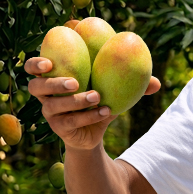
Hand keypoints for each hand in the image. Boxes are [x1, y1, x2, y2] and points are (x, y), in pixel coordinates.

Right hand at [25, 57, 161, 150]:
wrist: (95, 131)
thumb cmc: (101, 100)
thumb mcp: (113, 88)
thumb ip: (132, 82)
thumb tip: (157, 82)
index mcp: (53, 77)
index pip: (33, 67)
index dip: (35, 64)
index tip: (49, 62)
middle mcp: (46, 95)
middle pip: (35, 87)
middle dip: (53, 83)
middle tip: (74, 82)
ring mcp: (50, 112)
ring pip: (53, 105)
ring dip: (75, 101)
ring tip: (96, 96)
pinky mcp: (58, 127)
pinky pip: (70, 121)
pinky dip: (89, 115)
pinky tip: (105, 111)